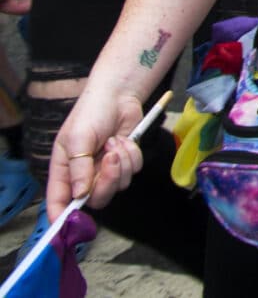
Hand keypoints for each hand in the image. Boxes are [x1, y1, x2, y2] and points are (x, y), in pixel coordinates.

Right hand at [48, 87, 145, 215]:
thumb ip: (79, 167)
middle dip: (107, 181)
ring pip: (119, 185)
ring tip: (115, 140)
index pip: (59, 202)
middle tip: (111, 157)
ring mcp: (106, 170)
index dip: (61, 217)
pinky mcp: (125, 162)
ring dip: (122, 162)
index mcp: (64, 171)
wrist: (118, 96)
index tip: (67, 225)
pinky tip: (125, 139)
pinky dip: (133, 155)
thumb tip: (80, 195)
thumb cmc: (91, 114)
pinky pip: (134, 170)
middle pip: (96, 199)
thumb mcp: (78, 138)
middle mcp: (84, 175)